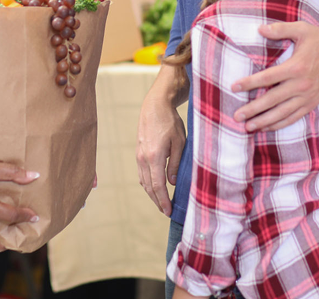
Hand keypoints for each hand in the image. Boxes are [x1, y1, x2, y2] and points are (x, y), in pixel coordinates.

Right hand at [136, 64, 187, 215]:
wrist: (155, 106)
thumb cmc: (170, 122)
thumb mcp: (180, 142)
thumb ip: (175, 164)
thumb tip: (172, 183)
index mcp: (154, 157)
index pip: (157, 186)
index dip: (163, 201)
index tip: (169, 212)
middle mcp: (143, 158)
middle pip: (149, 186)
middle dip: (157, 201)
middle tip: (167, 212)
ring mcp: (139, 155)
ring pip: (143, 181)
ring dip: (152, 193)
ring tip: (162, 202)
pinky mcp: (138, 151)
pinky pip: (141, 173)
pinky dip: (147, 183)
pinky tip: (154, 187)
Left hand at [231, 21, 318, 131]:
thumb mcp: (302, 29)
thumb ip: (280, 29)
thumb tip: (259, 29)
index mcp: (296, 67)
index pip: (267, 78)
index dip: (249, 84)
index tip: (234, 87)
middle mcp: (301, 85)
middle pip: (272, 100)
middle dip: (253, 109)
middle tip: (236, 115)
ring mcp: (307, 96)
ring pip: (282, 113)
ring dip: (264, 121)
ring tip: (248, 127)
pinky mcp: (313, 103)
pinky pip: (294, 117)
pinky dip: (280, 124)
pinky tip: (268, 127)